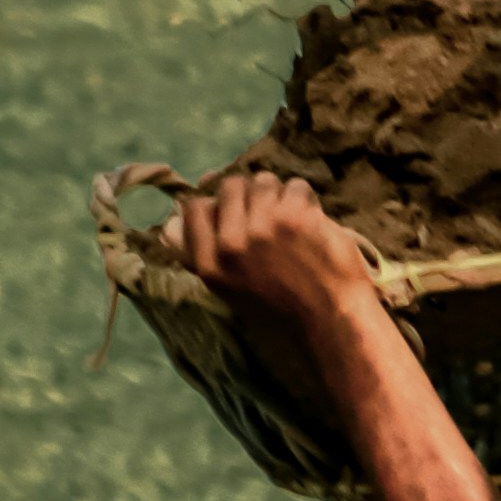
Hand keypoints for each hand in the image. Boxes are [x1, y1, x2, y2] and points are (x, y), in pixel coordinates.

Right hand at [168, 167, 380, 352]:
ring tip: (291, 220)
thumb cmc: (282, 308)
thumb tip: (170, 222)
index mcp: (209, 265)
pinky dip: (306, 200)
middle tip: (269, 215)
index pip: (195, 208)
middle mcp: (231, 244)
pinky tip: (311, 223)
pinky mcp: (295, 216)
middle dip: (251, 194)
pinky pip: (296, 186)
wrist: (331, 320)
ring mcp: (263, 226)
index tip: (235, 209)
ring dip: (280, 195)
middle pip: (231, 185)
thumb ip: (201, 252)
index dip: (216, 202)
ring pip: (265, 180)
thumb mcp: (229, 288)